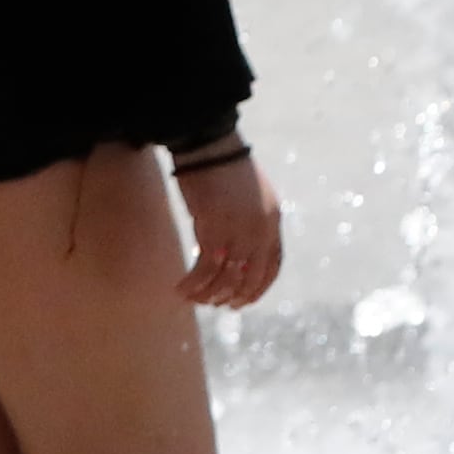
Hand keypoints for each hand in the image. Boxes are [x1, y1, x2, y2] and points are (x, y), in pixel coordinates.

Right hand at [175, 150, 282, 308]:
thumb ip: (251, 221)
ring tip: (193, 299)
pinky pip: (205, 270)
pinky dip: (193, 284)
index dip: (258, 288)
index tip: (242, 300)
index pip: (272, 267)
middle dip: (234, 296)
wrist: (211, 149)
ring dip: (209, 294)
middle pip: (251, 277)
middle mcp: (260, 233)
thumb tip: (237, 245)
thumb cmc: (225, 167)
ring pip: (227, 278)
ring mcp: (239, 234)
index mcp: (272, 223)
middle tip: (216, 304)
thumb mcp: (251, 196)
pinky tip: (181, 289)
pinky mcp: (214, 233)